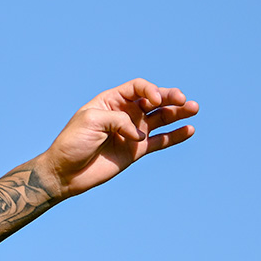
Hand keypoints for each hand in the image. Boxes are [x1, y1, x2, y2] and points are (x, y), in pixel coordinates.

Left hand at [35, 78, 196, 200]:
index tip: (155, 101)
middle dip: (170, 97)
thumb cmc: (73, 142)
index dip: (150, 90)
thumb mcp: (91, 121)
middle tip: (184, 100)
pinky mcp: (137, 151)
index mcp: (111, 100)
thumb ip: (119, 120)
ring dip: (178, 113)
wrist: (66, 172)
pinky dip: (175, 135)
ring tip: (194, 109)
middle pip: (153, 101)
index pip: (138, 88)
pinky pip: (161, 140)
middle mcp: (125, 113)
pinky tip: (190, 130)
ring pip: (161, 119)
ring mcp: (132, 132)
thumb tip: (140, 134)